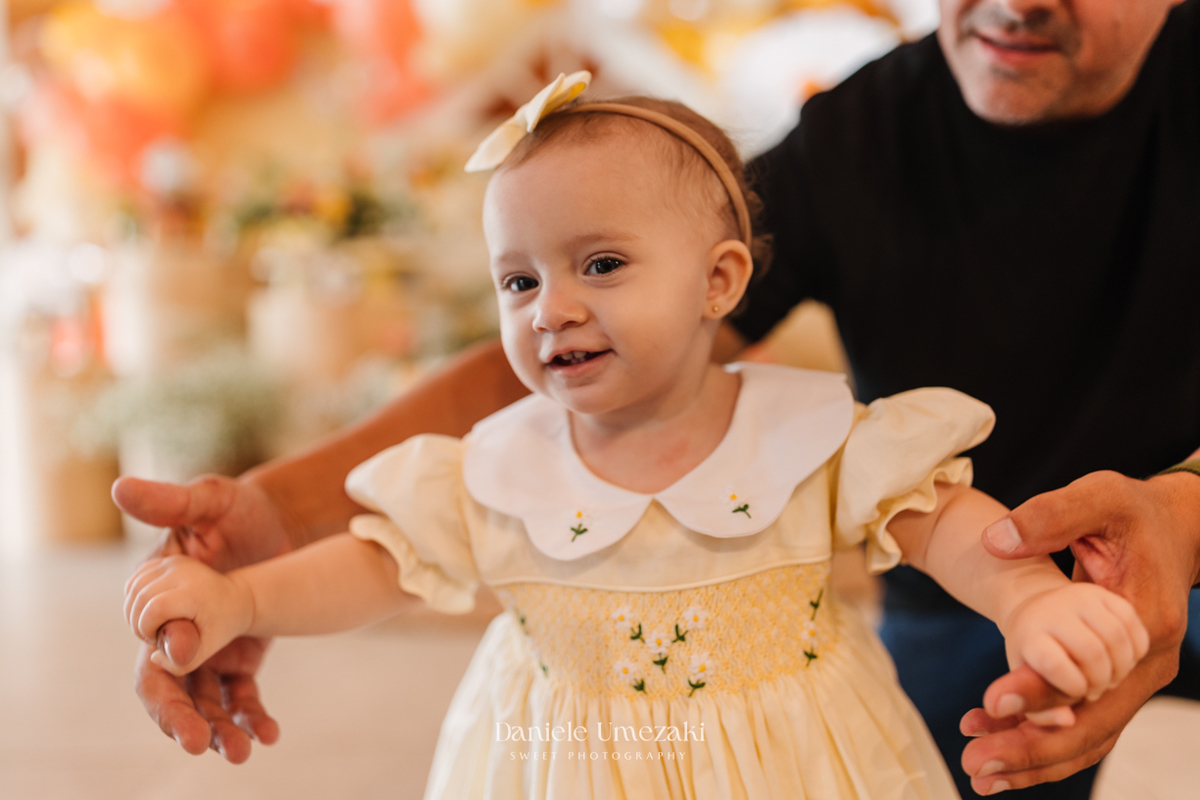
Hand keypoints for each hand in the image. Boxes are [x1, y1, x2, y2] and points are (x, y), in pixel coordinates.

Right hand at [114, 474, 296, 760]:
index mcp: (154, 600)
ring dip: (217, 729)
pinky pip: (239, 696)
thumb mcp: (209, 500)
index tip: (188, 658)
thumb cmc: (237, 508)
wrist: (283, 523)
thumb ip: (171, 502)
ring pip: (202, 700)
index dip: (163, 658)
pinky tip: (267, 734)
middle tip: (199, 742)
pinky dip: (250, 716)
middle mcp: (174, 632)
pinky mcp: (238, 658)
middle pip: (166, 685)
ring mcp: (206, 649)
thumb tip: (121, 488)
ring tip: (240, 751)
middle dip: (179, 717)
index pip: (147, 641)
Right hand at [125, 555, 255, 674]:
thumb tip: (153, 657)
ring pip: (133, 587)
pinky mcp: (168, 560)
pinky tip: (148, 609)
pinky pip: (136, 578)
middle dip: (137, 622)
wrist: (236, 598)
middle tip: (152, 634)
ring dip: (133, 610)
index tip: (157, 639)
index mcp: (193, 593)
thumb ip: (181, 664)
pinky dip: (134, 596)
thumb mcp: (207, 650)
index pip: (154, 610)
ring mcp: (174, 563)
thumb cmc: (221, 627)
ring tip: (149, 623)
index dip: (147, 629)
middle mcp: (182, 572)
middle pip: (139, 598)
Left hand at [960, 469, 1199, 792]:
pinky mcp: (1119, 682)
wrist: (1172, 527)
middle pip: (1092, 726)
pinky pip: (1083, 725)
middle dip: (1033, 748)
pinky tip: (997, 748)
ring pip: (1089, 737)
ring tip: (979, 771)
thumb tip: (995, 540)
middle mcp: (1149, 664)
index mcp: (1146, 621)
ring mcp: (1137, 679)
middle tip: (976, 761)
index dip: (1041, 690)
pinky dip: (1045, 742)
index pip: (1091, 675)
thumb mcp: (1099, 497)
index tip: (991, 700)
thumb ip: (1050, 517)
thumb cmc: (1133, 511)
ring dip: (1035, 758)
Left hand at [1000, 583, 1147, 703]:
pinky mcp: (1105, 595)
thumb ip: (1042, 711)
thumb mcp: (1028, 685)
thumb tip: (1068, 721)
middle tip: (1096, 688)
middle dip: (1101, 681)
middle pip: (1093, 652)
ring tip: (1109, 676)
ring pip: (1118, 639)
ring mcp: (1080, 597)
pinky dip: (1136, 651)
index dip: (1073, 687)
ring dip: (1122, 668)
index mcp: (1029, 634)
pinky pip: (1134, 625)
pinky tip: (1122, 659)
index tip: (1075, 691)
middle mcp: (1054, 610)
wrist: (1040, 612)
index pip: (1054, 663)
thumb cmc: (1035, 657)